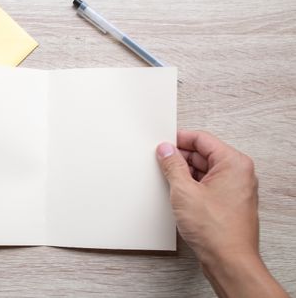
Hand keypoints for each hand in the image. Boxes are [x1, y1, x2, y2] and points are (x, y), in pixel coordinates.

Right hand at [156, 130, 286, 297]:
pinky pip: (206, 185)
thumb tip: (166, 151)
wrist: (228, 261)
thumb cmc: (217, 231)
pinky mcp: (227, 202)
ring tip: (167, 179)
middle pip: (203, 154)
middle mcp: (238, 174)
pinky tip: (177, 193)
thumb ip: (173, 166)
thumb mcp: (184, 191)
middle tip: (161, 161)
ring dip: (184, 173)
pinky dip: (191, 186)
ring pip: (204, 170)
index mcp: (233, 163)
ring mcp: (234, 189)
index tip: (163, 143)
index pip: (202, 139)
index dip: (180, 139)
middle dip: (180, 157)